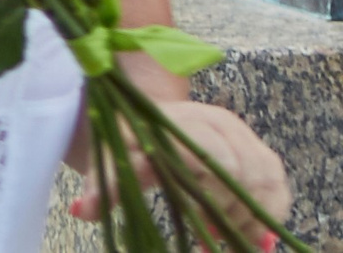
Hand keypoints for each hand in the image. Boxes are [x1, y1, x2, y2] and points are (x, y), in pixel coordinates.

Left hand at [69, 100, 290, 248]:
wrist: (144, 119)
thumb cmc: (128, 143)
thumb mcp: (112, 161)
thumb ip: (104, 187)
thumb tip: (80, 211)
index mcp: (184, 120)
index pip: (213, 158)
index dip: (212, 198)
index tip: (201, 228)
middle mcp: (221, 122)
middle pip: (245, 174)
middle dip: (230, 213)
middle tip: (210, 239)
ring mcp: (245, 136)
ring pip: (267, 182)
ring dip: (249, 218)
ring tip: (222, 236)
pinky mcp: (260, 152)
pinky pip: (279, 188)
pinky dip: (267, 215)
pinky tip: (247, 234)